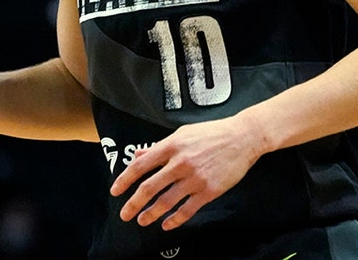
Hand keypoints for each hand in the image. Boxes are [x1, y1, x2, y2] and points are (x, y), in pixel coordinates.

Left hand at [109, 116, 266, 230]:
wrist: (242, 138)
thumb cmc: (211, 133)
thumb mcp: (182, 134)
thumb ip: (159, 146)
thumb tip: (138, 156)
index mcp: (171, 146)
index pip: (140, 166)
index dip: (124, 180)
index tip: (115, 191)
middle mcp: (180, 163)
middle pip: (149, 187)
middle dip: (134, 203)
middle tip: (125, 214)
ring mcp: (195, 178)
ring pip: (166, 201)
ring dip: (151, 214)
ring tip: (142, 221)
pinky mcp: (209, 191)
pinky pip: (187, 210)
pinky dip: (175, 219)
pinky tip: (167, 224)